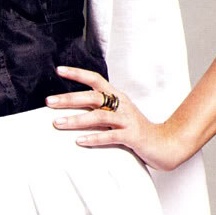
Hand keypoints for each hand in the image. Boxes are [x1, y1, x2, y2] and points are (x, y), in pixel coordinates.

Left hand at [46, 66, 188, 170]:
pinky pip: (111, 136)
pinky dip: (94, 138)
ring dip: (76, 120)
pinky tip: (79, 141)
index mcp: (117, 97)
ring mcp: (128, 120)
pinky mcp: (133, 136)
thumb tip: (71, 109)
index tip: (59, 70)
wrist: (166, 144)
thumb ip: (100, 109)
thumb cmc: (136, 130)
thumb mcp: (118, 114)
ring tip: (58, 123)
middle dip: (69, 99)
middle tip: (49, 102)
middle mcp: (122, 105)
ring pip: (99, 117)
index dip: (77, 74)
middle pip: (93, 97)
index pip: (95, 79)